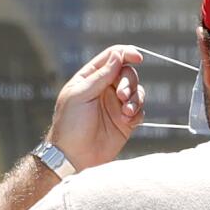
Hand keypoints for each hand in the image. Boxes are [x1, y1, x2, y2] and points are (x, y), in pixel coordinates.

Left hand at [45, 45, 145, 171]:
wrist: (74, 156)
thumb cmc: (70, 124)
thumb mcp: (81, 95)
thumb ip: (101, 75)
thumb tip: (118, 55)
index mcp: (90, 78)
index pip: (112, 57)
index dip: (126, 53)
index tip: (138, 57)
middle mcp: (105, 88)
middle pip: (128, 73)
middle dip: (129, 82)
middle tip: (121, 96)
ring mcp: (116, 105)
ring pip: (137, 91)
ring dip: (135, 99)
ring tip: (126, 113)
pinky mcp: (125, 121)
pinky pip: (139, 110)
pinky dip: (137, 113)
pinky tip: (127, 122)